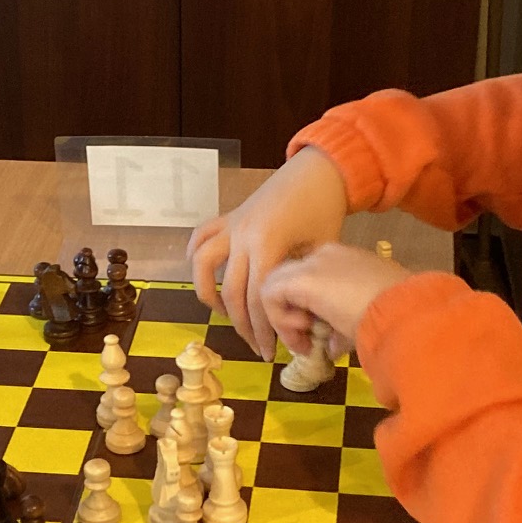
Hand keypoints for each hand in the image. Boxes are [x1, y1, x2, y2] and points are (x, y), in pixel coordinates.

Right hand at [187, 147, 349, 358]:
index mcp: (268, 244)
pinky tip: (205, 276)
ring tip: (224, 314)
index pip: (258, 298)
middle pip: (232, 292)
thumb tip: (298, 321)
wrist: (319, 171)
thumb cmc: (325, 210)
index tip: (273, 351)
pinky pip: (201, 237)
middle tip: (258, 347)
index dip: (265, 329)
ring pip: (203, 265)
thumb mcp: (321, 250)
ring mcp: (232, 225)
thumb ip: (304, 283)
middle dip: (244, 325)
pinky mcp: (228, 216)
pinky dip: (195, 257)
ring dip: (209, 294)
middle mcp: (242, 236)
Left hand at [258, 243, 412, 360]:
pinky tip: (301, 334)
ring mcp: (312, 263)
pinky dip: (278, 319)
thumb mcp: (365, 318)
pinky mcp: (303, 277)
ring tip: (302, 342)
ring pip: (273, 285)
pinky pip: (269, 295)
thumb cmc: (395, 315)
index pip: (308, 279)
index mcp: (343, 259)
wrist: (404, 311)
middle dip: (287, 313)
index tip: (316, 334)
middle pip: (287, 279)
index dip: (305, 309)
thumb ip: (342, 329)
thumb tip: (330, 347)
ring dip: (281, 319)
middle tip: (302, 342)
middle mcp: (324, 255)